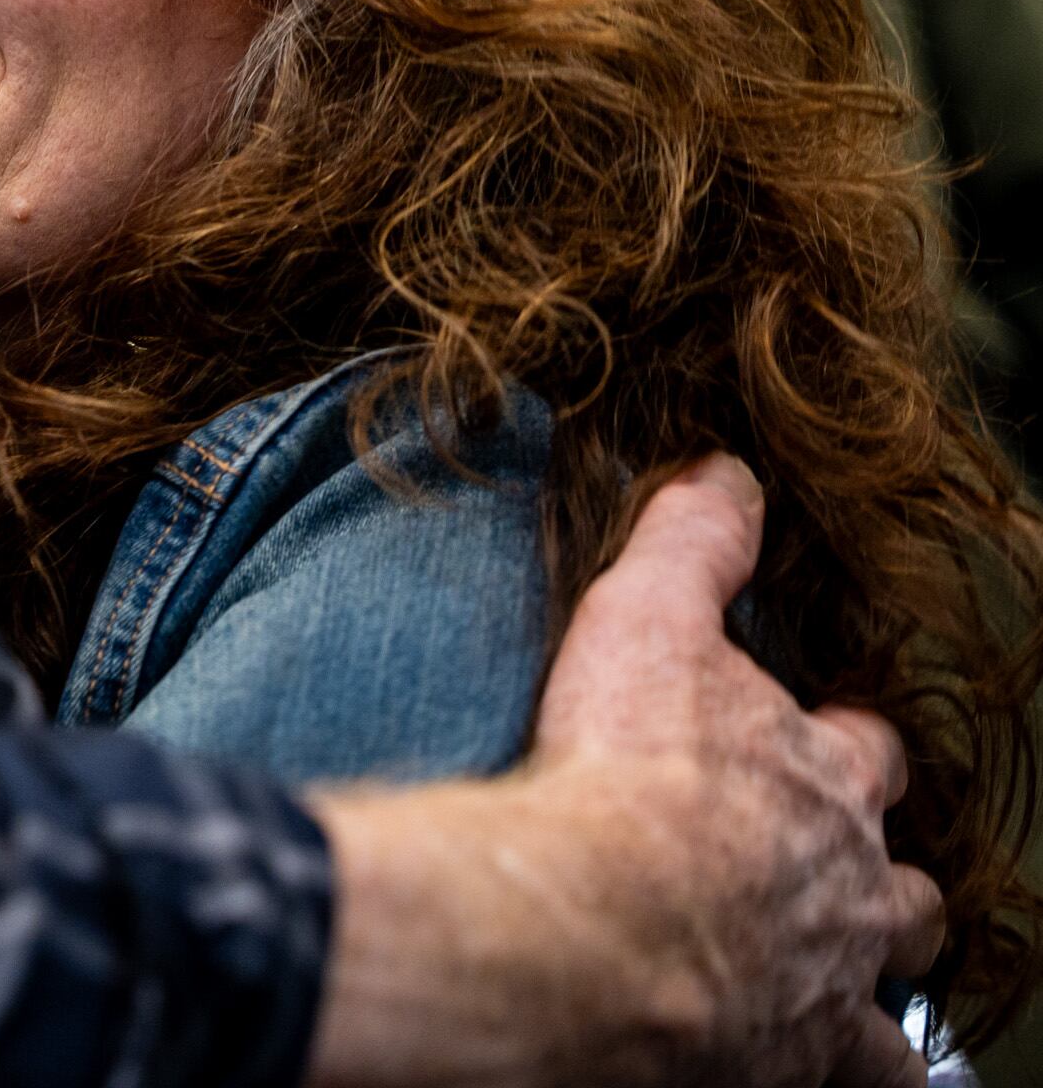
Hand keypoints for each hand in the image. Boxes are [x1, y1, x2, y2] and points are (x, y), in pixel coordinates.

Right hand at [306, 455, 938, 1087]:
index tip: (816, 738)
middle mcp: (845, 886)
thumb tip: (728, 474)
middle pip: (903, 884)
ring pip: (895, 992)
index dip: (843, 743)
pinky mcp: (796, 1062)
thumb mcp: (648, 620)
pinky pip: (863, 1082)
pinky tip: (812, 1065)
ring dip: (878, 982)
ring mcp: (829, 983)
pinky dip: (852, 1072)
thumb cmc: (624, 773)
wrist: (596, 923)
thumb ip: (692, 545)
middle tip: (837, 872)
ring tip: (846, 984)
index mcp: (819, 779)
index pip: (864, 750)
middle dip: (881, 876)